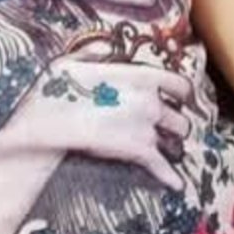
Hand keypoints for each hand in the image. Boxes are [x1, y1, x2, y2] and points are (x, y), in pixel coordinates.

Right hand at [18, 56, 193, 190]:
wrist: (50, 122)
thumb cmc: (56, 90)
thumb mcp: (75, 61)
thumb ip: (97, 54)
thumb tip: (106, 48)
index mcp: (142, 76)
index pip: (182, 86)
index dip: (184, 96)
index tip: (182, 102)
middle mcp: (152, 102)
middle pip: (182, 119)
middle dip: (175, 127)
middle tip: (166, 131)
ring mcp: (148, 128)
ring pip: (177, 143)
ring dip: (172, 148)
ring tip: (166, 151)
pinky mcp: (141, 152)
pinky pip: (165, 168)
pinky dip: (171, 178)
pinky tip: (178, 185)